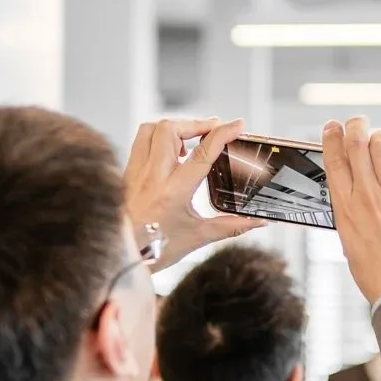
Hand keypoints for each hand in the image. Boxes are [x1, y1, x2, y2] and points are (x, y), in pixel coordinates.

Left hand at [123, 118, 264, 269]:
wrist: (122, 257)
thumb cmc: (157, 250)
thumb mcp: (198, 238)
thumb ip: (231, 226)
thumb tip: (259, 221)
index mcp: (174, 191)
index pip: (202, 153)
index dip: (222, 134)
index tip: (237, 124)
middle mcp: (153, 176)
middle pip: (171, 130)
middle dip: (196, 123)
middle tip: (213, 128)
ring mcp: (137, 172)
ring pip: (151, 129)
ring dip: (174, 126)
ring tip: (190, 137)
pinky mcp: (127, 173)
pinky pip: (140, 141)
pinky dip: (157, 136)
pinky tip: (170, 150)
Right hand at [321, 118, 380, 306]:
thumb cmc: (378, 275)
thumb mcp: (350, 243)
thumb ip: (351, 215)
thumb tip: (353, 196)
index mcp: (346, 209)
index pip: (333, 161)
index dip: (332, 137)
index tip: (333, 126)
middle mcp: (367, 196)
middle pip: (356, 144)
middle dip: (356, 125)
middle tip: (359, 122)